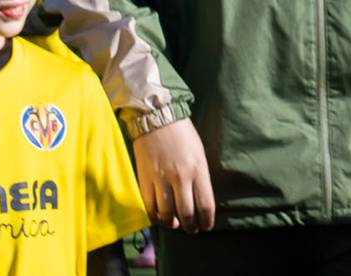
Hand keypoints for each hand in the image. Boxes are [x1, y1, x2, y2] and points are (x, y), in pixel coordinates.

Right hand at [132, 117, 217, 231]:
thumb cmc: (183, 135)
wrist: (157, 119)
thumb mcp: (200, 154)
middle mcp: (181, 178)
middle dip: (191, 225)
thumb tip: (197, 197)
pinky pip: (148, 205)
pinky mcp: (144, 179)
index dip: (206, 220)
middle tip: (192, 230)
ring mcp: (161, 179)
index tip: (206, 226)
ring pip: (166, 212)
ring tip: (175, 225)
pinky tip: (158, 218)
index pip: (205, 204)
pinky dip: (154, 215)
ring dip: (172, 223)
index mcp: (199, 170)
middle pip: (186, 212)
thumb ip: (199, 176)